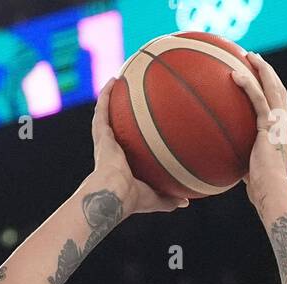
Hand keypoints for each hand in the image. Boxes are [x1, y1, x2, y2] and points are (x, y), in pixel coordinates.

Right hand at [90, 79, 188, 215]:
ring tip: (118, 81)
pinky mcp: (100, 134)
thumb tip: (186, 202)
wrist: (115, 194)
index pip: (126, 147)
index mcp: (122, 164)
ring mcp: (104, 141)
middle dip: (120, 113)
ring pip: (106, 115)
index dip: (131, 137)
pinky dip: (105, 94)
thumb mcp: (155, 198)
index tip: (139, 125)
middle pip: (116, 127)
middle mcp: (111, 150)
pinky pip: (102, 110)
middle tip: (128, 97)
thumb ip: (170, 198)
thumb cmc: (133, 199)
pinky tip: (113, 79)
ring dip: (109, 98)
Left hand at [231, 52, 286, 208]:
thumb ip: (242, 160)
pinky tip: (234, 75)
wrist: (272, 191)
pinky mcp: (269, 127)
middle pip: (278, 89)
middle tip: (254, 57)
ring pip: (272, 88)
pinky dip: (248, 85)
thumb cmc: (261, 189)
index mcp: (279, 132)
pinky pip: (258, 100)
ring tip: (249, 55)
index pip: (277, 103)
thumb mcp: (250, 170)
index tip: (260, 75)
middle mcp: (282, 124)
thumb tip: (225, 163)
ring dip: (261, 69)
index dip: (271, 86)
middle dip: (267, 71)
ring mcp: (278, 123)